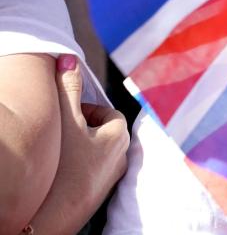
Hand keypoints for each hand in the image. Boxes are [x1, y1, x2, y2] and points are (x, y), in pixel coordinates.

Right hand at [29, 54, 128, 233]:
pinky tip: (63, 172)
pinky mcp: (98, 195)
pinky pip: (91, 174)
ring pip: (99, 154)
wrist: (56, 214)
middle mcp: (122, 157)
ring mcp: (111, 178)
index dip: (88, 110)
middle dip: (85, 129)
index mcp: (120, 135)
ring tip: (61, 152)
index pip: (109, 113)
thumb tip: (69, 60)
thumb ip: (68, 87)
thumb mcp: (65, 118)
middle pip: (105, 133)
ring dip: (83, 149)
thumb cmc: (64, 164)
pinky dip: (80, 169)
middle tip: (63, 132)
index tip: (70, 115)